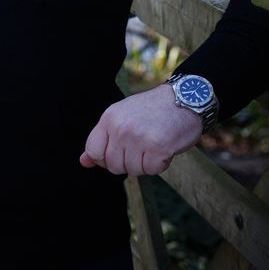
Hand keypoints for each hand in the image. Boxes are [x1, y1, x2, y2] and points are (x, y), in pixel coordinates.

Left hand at [79, 83, 201, 175]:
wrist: (184, 99)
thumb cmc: (152, 110)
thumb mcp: (122, 116)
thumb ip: (103, 139)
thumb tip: (83, 162)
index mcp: (109, 118)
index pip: (93, 151)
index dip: (104, 159)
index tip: (118, 153)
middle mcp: (121, 128)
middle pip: (113, 165)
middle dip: (127, 162)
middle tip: (141, 148)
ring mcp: (139, 138)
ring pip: (133, 170)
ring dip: (145, 163)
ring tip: (153, 145)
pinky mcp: (158, 148)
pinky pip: (151, 171)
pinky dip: (160, 164)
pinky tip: (164, 148)